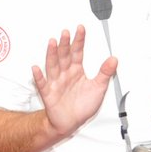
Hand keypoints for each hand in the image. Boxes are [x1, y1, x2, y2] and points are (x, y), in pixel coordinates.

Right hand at [31, 27, 116, 142]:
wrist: (70, 122)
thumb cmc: (82, 106)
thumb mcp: (99, 88)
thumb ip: (105, 73)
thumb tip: (114, 59)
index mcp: (76, 71)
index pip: (78, 52)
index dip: (79, 40)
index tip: (80, 29)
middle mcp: (65, 74)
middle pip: (64, 56)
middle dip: (65, 44)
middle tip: (66, 32)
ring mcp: (56, 83)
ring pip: (53, 66)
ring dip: (52, 54)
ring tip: (52, 43)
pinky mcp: (49, 94)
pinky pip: (43, 84)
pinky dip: (39, 77)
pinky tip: (36, 68)